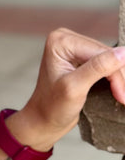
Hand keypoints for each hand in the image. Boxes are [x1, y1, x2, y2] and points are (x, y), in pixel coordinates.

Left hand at [12, 28, 124, 150]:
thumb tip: (123, 52)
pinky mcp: (80, 57)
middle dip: (117, 77)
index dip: (115, 73)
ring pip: (109, 59)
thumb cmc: (52, 107)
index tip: (122, 96)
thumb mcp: (75, 88)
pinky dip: (112, 77)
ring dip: (117, 79)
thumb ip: (98, 68)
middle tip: (122, 98)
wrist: (43, 120)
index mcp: (61, 41)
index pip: (101, 52)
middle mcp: (66, 39)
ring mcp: (74, 47)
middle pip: (106, 54)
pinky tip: (115, 89)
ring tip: (121, 96)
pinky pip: (105, 63)